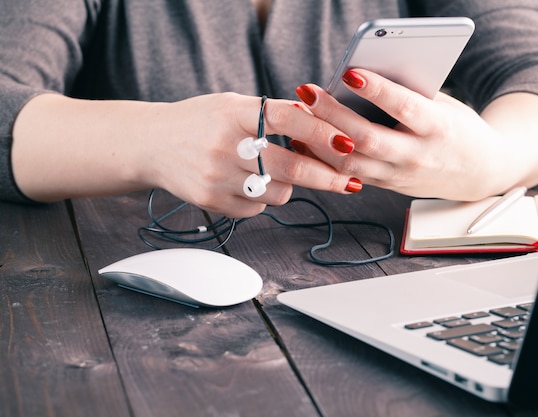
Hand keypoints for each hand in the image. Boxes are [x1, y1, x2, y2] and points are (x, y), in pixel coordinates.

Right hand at [12, 93, 360, 218]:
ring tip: (269, 170)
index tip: (348, 143)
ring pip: (278, 193)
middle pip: (290, 167)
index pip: (288, 120)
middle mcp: (225, 144)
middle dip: (327, 177)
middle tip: (352, 183)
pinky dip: (262, 198)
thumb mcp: (232, 104)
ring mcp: (217, 176)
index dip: (322, 132)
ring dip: (288, 185)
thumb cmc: (199, 121)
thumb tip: (320, 120)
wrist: (152, 145)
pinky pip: (257, 207)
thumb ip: (272, 113)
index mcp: (234, 112)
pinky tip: (244, 182)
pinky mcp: (212, 201)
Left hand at [294, 69, 537, 200]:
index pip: (403, 109)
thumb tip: (366, 77)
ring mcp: (401, 176)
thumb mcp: (446, 107)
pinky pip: (350, 176)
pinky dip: (325, 159)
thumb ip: (411, 96)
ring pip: (352, 163)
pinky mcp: (389, 186)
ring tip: (300, 115)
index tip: (350, 73)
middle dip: (333, 115)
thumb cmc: (460, 130)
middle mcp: (418, 157)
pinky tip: (306, 142)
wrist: (481, 172)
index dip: (376, 91)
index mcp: (438, 129)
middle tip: (308, 93)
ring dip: (320, 140)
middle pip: (367, 138)